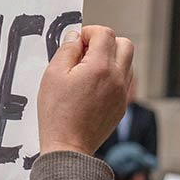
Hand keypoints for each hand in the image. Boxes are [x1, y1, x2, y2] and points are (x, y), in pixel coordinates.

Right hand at [37, 26, 133, 155]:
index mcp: (100, 67)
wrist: (68, 147)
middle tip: (86, 52)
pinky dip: (112, 76)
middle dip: (105, 42)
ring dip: (111, 58)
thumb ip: (66, 50)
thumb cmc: (57, 114)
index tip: (77, 41)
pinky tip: (92, 86)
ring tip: (88, 70)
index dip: (89, 32)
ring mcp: (122, 93)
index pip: (104, 34)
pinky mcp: (121, 106)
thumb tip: (75, 37)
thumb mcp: (53, 74)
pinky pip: (124, 81)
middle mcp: (117, 78)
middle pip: (124, 44)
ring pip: (127, 62)